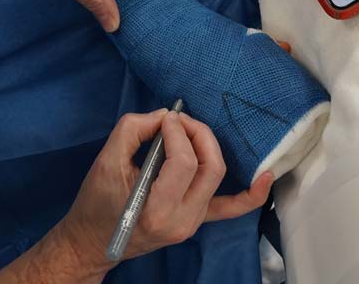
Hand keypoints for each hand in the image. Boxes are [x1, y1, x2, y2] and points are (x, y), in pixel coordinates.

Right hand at [0, 110, 272, 283]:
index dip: (178, 133)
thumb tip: (166, 115)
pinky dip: (251, 194)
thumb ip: (133, 130)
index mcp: (157, 210)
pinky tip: (267, 175)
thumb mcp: (104, 162)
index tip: (164, 119)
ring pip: (219, 176)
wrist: (91, 242)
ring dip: (211, 146)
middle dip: (198, 134)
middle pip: (210, 165)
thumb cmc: (95, 204)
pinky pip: (231, 208)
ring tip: (192, 129)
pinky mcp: (199, 220)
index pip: (184, 161)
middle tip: (180, 119)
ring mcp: (195, 222)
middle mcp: (184, 220)